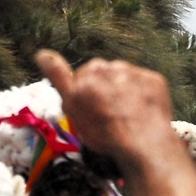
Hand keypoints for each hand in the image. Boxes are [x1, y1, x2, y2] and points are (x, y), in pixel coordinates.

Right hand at [35, 51, 179, 173]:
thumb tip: (41, 53)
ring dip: (124, 90)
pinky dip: (143, 94)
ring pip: (124, 77)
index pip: (81, 78)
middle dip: (105, 89)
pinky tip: (143, 111)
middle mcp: (109, 68)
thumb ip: (58, 77)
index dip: (86, 95)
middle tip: (110, 114)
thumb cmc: (104, 133)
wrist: (144, 142)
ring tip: (128, 114)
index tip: (93, 110)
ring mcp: (134, 72)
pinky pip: (144, 83)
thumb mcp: (72, 108)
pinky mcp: (154, 79)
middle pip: (103, 74)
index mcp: (86, 75)